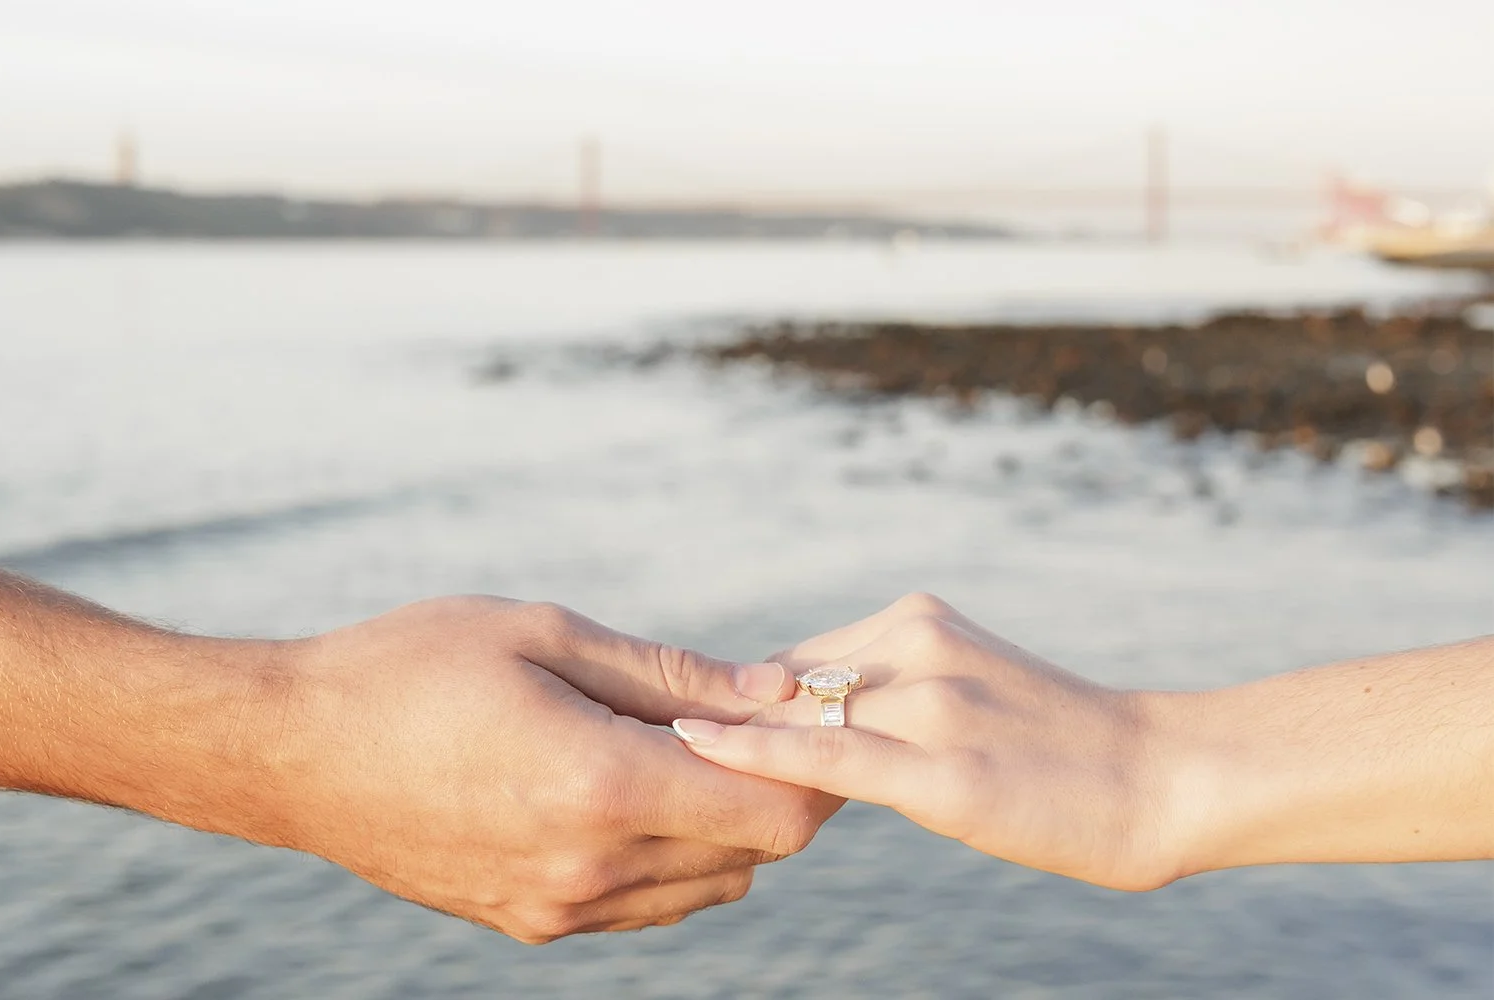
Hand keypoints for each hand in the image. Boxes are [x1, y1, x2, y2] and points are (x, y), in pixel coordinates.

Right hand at [275, 596, 839, 942]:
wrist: (291, 752)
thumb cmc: (409, 668)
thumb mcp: (545, 635)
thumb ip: (673, 675)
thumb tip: (777, 692)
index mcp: (600, 788)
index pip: (774, 811)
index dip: (815, 764)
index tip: (812, 712)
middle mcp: (589, 869)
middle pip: (753, 852)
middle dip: (779, 786)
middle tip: (757, 718)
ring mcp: (558, 909)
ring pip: (707, 885)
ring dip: (727, 823)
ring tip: (690, 748)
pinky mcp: (529, 923)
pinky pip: (646, 903)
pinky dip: (674, 855)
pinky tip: (638, 790)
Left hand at [673, 594, 1172, 891]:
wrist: (1158, 777)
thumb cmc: (1059, 745)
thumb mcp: (968, 688)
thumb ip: (889, 689)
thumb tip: (804, 714)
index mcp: (917, 619)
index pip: (794, 661)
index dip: (739, 704)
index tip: (681, 727)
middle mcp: (916, 644)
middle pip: (783, 686)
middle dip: (720, 722)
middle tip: (640, 742)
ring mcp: (930, 703)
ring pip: (796, 719)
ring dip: (729, 746)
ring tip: (650, 760)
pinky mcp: (942, 768)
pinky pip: (828, 755)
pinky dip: (756, 753)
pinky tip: (697, 750)